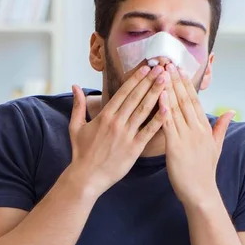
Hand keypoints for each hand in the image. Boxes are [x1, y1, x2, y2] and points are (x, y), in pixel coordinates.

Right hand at [68, 65, 166, 196]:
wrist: (86, 177)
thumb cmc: (81, 153)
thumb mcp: (75, 127)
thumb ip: (78, 106)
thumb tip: (75, 86)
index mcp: (104, 116)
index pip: (123, 92)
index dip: (135, 79)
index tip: (146, 67)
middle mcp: (116, 122)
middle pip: (136, 97)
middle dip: (149, 81)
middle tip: (162, 67)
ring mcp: (126, 135)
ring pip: (144, 110)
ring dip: (156, 94)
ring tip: (166, 80)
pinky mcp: (134, 148)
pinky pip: (149, 131)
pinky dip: (159, 119)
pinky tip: (169, 108)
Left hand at [159, 64, 234, 206]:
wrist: (201, 192)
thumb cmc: (205, 171)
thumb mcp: (216, 146)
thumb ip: (221, 127)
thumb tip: (230, 111)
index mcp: (205, 128)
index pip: (195, 100)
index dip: (186, 83)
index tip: (180, 68)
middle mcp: (197, 129)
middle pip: (185, 99)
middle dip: (176, 80)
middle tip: (168, 62)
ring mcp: (187, 137)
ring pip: (177, 108)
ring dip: (168, 88)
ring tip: (161, 72)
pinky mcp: (175, 147)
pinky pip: (168, 125)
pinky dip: (164, 109)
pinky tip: (158, 96)